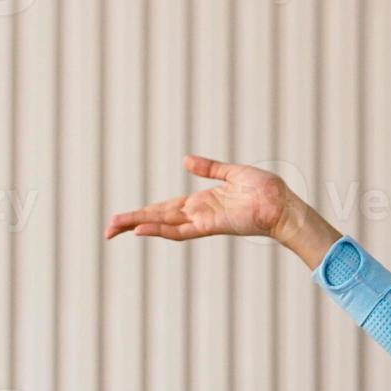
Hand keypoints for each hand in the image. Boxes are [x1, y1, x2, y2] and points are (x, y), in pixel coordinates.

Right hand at [104, 154, 298, 242]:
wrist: (283, 205)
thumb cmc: (265, 190)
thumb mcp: (233, 173)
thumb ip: (209, 168)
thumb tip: (185, 160)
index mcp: (201, 202)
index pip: (165, 208)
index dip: (144, 212)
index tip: (125, 218)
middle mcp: (198, 213)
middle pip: (157, 218)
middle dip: (132, 222)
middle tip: (107, 228)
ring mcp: (202, 221)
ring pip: (162, 225)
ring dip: (138, 226)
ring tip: (114, 229)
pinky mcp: (210, 225)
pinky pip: (180, 230)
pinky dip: (160, 230)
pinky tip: (142, 230)